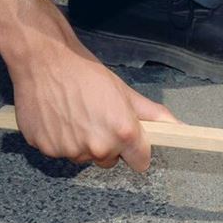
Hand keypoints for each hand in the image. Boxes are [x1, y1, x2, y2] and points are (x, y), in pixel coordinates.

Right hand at [8, 36, 177, 170]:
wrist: (44, 60)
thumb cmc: (85, 73)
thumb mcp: (124, 92)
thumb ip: (152, 114)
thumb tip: (178, 127)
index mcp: (123, 133)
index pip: (140, 162)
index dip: (136, 151)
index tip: (130, 140)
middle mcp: (98, 147)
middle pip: (109, 161)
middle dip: (107, 145)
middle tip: (96, 118)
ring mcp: (70, 150)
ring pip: (83, 156)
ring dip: (81, 142)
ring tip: (74, 114)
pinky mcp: (46, 149)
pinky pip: (59, 152)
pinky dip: (58, 139)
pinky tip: (57, 117)